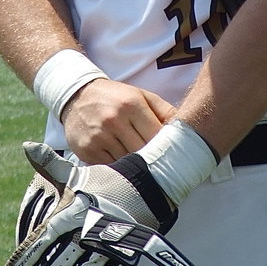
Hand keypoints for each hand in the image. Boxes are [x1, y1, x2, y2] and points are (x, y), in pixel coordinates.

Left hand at [4, 141, 188, 265]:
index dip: (25, 258)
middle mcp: (88, 230)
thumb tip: (27, 145)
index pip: (42, 239)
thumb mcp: (78, 172)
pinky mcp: (131, 249)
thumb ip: (50, 165)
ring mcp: (110, 242)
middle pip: (60, 263)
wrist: (150, 178)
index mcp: (72, 212)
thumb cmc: (108, 178)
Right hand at [61, 78, 175, 162]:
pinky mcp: (87, 150)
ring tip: (143, 167)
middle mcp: (114, 120)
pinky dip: (119, 169)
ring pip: (127, 163)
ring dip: (136, 167)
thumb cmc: (116, 97)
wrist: (77, 96)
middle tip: (160, 165)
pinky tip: (123, 166)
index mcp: (131, 105)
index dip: (166, 147)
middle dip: (152, 159)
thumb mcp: (141, 96)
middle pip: (143, 152)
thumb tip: (188, 129)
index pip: (157, 135)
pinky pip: (110, 167)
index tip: (172, 155)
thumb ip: (165, 110)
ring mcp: (99, 137)